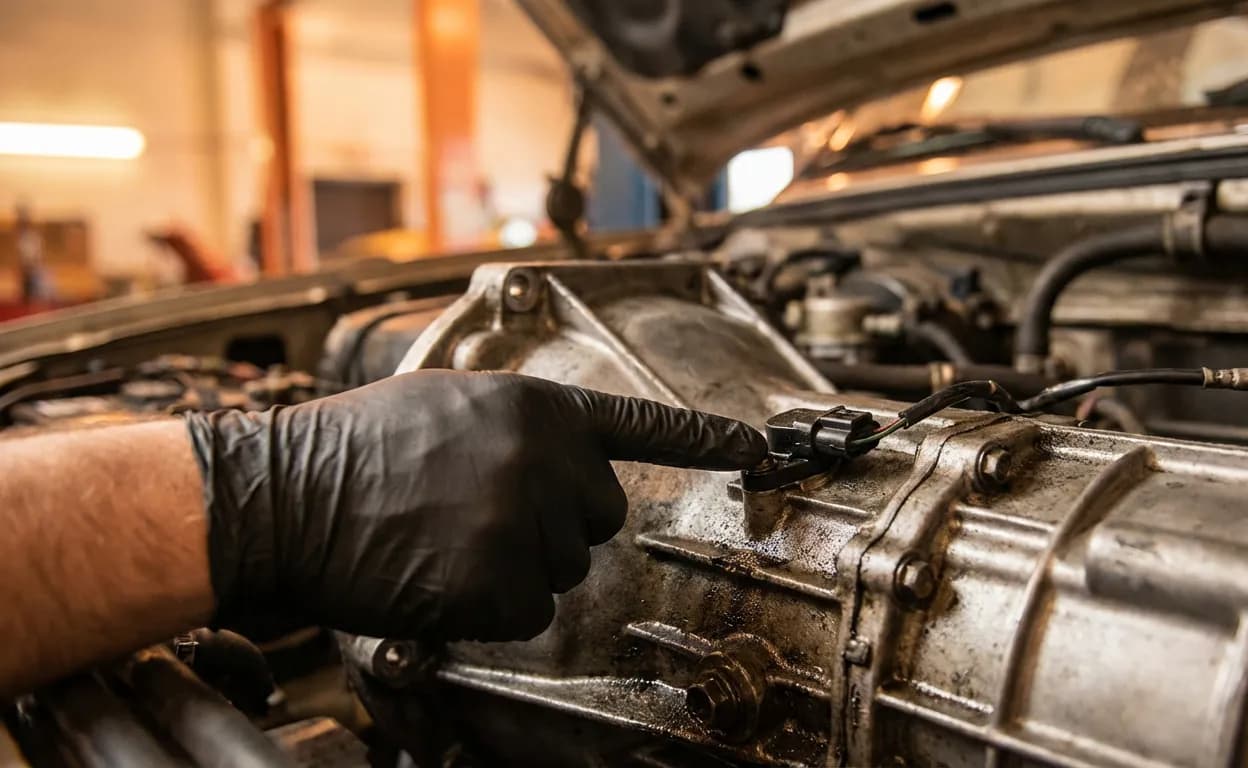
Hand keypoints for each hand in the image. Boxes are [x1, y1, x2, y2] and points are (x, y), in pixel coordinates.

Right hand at [186, 371, 765, 640]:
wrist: (288, 495)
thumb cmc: (357, 448)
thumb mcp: (450, 402)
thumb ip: (519, 421)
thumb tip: (564, 451)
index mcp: (538, 407)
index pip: (644, 426)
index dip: (708, 442)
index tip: (760, 450)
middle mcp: (546, 459)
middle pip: (599, 518)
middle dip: (552, 525)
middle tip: (478, 512)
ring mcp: (526, 521)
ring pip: (563, 570)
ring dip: (515, 566)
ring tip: (445, 535)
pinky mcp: (500, 582)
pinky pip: (527, 612)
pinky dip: (488, 607)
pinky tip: (439, 573)